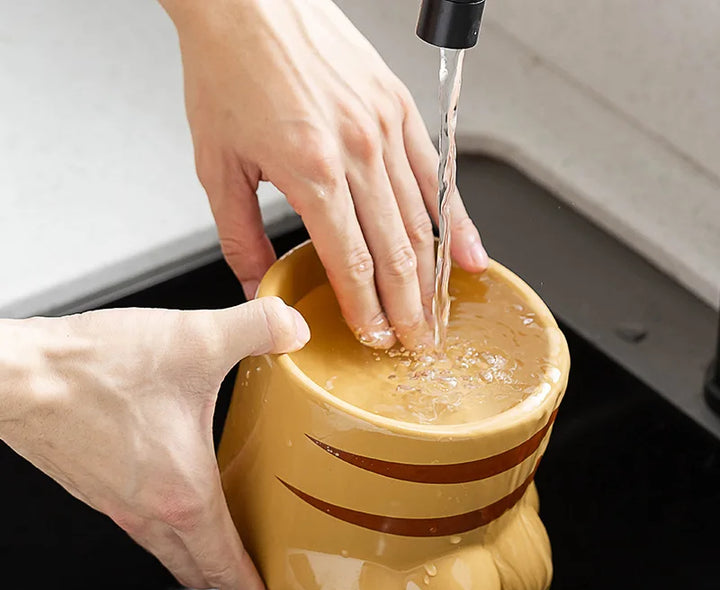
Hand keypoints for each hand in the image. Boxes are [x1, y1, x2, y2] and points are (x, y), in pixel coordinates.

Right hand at [0, 298, 309, 589]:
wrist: (16, 375)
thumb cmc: (94, 369)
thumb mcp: (197, 338)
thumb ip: (259, 328)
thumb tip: (294, 326)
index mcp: (183, 492)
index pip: (226, 566)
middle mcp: (146, 510)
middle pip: (194, 567)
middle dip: (227, 579)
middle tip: (253, 574)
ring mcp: (114, 502)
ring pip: (164, 547)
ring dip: (194, 551)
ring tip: (219, 533)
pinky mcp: (92, 484)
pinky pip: (137, 520)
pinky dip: (164, 522)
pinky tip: (173, 485)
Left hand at [161, 0, 486, 348]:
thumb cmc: (229, 71)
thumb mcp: (217, 164)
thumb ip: (239, 236)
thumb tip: (255, 284)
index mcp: (311, 170)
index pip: (352, 262)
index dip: (368, 309)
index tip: (377, 337)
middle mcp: (358, 151)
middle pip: (396, 251)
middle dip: (409, 307)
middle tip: (419, 343)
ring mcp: (386, 128)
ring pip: (423, 220)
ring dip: (434, 275)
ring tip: (440, 312)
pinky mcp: (399, 108)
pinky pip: (438, 175)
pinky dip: (456, 219)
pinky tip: (468, 253)